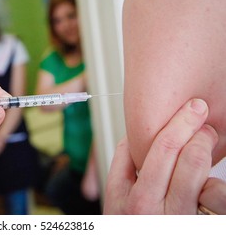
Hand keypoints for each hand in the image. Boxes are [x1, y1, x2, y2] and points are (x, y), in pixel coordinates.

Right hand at [104, 98, 219, 213]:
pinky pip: (216, 194)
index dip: (153, 123)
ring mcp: (173, 217)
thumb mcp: (117, 210)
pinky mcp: (199, 224)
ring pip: (192, 164)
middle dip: (183, 122)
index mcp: (122, 200)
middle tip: (195, 111)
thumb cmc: (134, 229)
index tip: (172, 111)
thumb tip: (132, 138)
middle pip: (164, 149)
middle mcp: (145, 208)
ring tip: (207, 136)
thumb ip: (122, 174)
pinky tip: (212, 181)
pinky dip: (217, 183)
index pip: (130, 150)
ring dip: (202, 142)